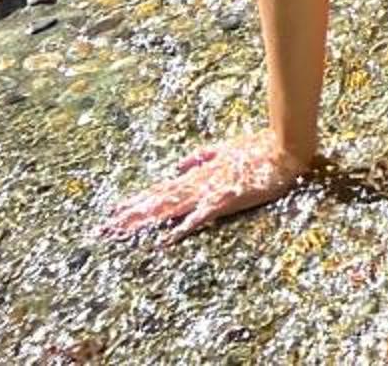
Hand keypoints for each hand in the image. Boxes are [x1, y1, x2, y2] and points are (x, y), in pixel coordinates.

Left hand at [100, 134, 307, 241]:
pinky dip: (181, 228)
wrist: (285, 147)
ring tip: (120, 232)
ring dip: (145, 221)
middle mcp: (198, 184)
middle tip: (102, 228)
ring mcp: (211, 192)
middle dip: (130, 215)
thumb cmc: (260, 148)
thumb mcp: (225, 149)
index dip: (136, 200)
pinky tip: (164, 240)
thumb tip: (177, 166)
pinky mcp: (226, 200)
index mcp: (198, 174)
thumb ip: (201, 157)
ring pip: (170, 209)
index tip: (113, 211)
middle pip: (158, 202)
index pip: (161, 190)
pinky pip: (200, 217)